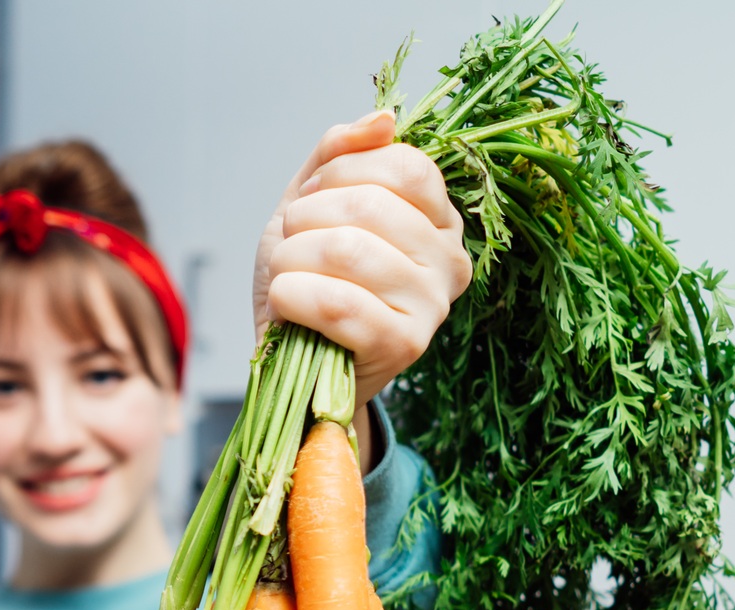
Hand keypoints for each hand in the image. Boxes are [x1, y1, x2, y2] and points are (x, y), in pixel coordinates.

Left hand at [252, 108, 471, 410]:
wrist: (292, 364)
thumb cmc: (308, 282)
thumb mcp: (314, 206)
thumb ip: (340, 155)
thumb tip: (383, 119)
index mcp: (440, 221)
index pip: (406, 166)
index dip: (342, 171)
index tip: (311, 198)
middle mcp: (450, 262)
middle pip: (373, 206)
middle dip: (306, 217)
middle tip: (290, 242)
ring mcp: (433, 307)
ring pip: (349, 251)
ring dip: (291, 257)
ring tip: (285, 273)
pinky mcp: (404, 346)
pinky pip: (338, 303)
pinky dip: (292, 294)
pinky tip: (284, 300)